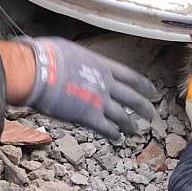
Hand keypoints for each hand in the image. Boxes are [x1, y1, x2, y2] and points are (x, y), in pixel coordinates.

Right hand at [19, 37, 156, 140]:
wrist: (38, 71)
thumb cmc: (47, 56)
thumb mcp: (71, 51)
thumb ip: (80, 61)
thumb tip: (73, 61)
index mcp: (103, 66)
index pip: (130, 77)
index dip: (143, 85)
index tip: (152, 91)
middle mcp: (106, 84)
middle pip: (132, 98)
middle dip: (144, 107)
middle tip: (152, 114)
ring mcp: (99, 101)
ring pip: (122, 116)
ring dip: (130, 125)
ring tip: (136, 131)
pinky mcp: (88, 117)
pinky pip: (106, 128)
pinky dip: (113, 134)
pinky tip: (118, 139)